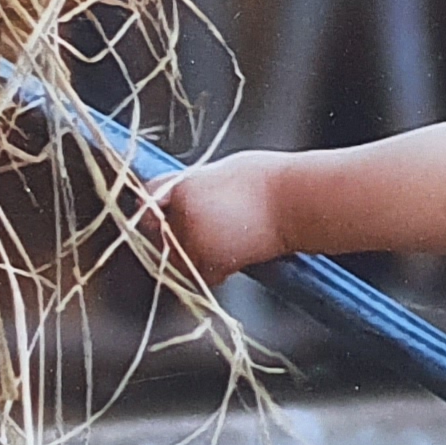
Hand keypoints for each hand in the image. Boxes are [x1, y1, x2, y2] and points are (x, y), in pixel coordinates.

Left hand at [153, 156, 284, 289]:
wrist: (298, 201)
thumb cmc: (268, 181)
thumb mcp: (220, 171)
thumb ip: (191, 186)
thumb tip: (175, 196)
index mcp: (183, 188)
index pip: (147, 201)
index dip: (155, 207)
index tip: (160, 212)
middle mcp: (183, 217)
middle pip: (159, 234)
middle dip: (173, 233)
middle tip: (203, 228)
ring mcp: (197, 244)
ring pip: (179, 257)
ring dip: (192, 254)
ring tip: (222, 239)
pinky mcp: (216, 265)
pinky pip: (202, 274)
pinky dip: (213, 270)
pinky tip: (232, 254)